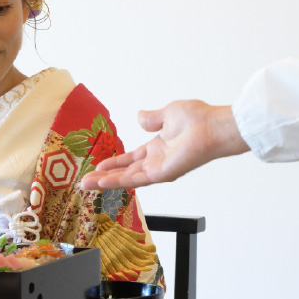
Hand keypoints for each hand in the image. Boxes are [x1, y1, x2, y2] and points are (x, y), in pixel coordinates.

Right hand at [81, 100, 249, 188]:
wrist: (213, 126)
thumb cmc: (198, 118)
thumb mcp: (167, 113)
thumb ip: (152, 118)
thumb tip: (140, 116)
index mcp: (158, 147)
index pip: (131, 159)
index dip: (114, 163)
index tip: (97, 166)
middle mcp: (157, 161)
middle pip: (125, 172)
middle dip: (104, 177)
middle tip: (85, 182)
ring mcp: (159, 169)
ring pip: (127, 178)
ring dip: (106, 182)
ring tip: (86, 185)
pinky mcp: (163, 174)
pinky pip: (136, 179)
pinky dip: (119, 181)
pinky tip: (103, 182)